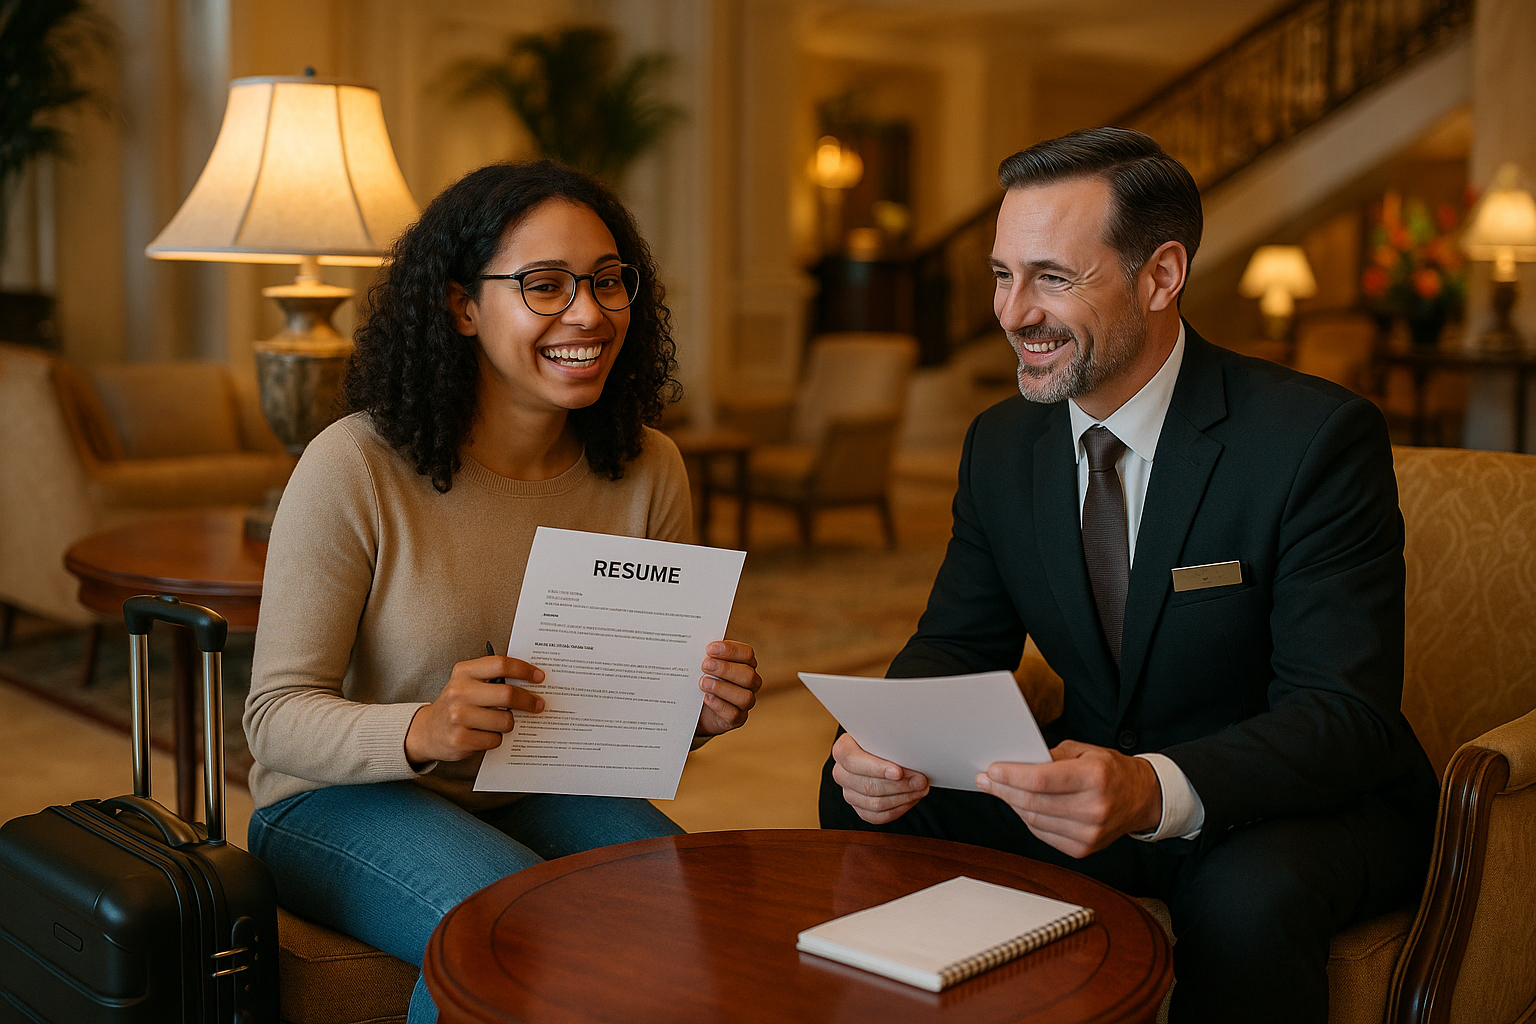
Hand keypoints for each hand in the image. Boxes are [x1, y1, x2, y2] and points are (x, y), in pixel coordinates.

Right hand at [404, 655, 544, 765]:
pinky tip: (486, 735)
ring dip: (509, 723)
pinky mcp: (459, 739)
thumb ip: (493, 678)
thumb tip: (532, 681)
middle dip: (528, 701)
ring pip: (504, 720)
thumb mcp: (468, 683)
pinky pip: (495, 740)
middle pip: (507, 694)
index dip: (524, 670)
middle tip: (539, 705)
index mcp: (463, 672)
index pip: (501, 664)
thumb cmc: (458, 704)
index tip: (540, 677)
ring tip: (501, 722)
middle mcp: (458, 692)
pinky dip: (496, 739)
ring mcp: (457, 716)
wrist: (428, 731)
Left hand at [695, 640, 761, 736]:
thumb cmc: (703, 678)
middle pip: (748, 675)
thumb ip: (706, 655)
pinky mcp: (736, 719)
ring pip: (745, 697)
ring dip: (722, 688)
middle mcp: (750, 683)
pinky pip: (734, 714)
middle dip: (726, 669)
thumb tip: (693, 642)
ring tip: (703, 683)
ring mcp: (745, 702)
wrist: (696, 707)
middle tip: (705, 665)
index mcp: (745, 664)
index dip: (730, 650)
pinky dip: (720, 705)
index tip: (710, 649)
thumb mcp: (705, 664)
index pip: (747, 654)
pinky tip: (706, 698)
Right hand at [830, 731, 929, 824]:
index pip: (853, 761)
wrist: (880, 751)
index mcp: (842, 750)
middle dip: (899, 785)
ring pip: (874, 804)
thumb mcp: (883, 735)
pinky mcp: (859, 808)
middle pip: (868, 786)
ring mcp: (849, 793)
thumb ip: (891, 742)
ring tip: (920, 789)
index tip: (898, 772)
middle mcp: (841, 773)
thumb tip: (912, 758)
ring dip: (903, 798)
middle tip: (920, 780)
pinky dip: (898, 809)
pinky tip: (911, 799)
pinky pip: (877, 817)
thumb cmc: (882, 740)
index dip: (876, 768)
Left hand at [976, 740, 1161, 857]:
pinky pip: (1043, 834)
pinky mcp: (1084, 849)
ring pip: (1035, 820)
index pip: (1042, 779)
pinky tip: (1021, 806)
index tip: (991, 770)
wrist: (1142, 799)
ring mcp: (1089, 833)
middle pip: (1034, 802)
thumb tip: (1014, 763)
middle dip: (1004, 789)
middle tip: (985, 780)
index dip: (1012, 775)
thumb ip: (1050, 756)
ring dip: (1012, 804)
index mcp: (1095, 777)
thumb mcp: (1084, 751)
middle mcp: (1094, 808)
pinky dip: (1028, 819)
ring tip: (1000, 790)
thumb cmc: (1110, 770)